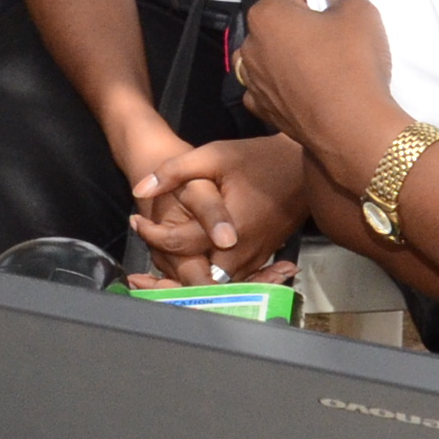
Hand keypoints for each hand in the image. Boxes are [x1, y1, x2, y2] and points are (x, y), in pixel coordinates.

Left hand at [133, 136, 312, 283]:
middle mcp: (245, 251)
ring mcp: (257, 257)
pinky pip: (232, 276)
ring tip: (162, 259)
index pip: (181, 245)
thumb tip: (140, 189)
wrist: (301, 166)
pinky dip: (210, 273)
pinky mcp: (262, 256)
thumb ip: (174, 172)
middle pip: (199, 277)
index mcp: (231, 228)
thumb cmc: (258, 158)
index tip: (137, 221)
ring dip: (190, 275)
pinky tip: (191, 261)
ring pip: (217, 283)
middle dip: (171, 271)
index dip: (151, 235)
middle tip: (145, 260)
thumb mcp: (212, 156)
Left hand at [229, 0, 404, 192]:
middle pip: (275, 17)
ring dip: (286, 50)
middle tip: (331, 33)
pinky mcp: (261, 108)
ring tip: (319, 61)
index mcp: (268, 13)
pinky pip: (269, 84)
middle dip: (297, 18)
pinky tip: (306, 87)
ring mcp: (252, 79)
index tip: (332, 1)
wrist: (353, 131)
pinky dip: (282, 82)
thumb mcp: (357, 12)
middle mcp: (250, 43)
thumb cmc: (354, 63)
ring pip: (268, 51)